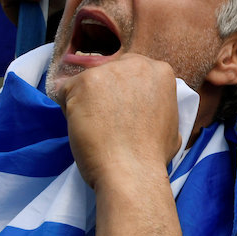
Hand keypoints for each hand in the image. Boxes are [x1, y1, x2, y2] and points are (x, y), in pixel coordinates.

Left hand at [55, 54, 181, 189]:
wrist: (132, 171)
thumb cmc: (152, 155)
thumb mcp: (171, 123)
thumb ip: (158, 107)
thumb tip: (148, 111)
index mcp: (160, 72)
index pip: (131, 71)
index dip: (123, 91)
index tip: (119, 110)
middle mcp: (137, 64)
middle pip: (109, 71)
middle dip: (105, 91)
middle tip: (104, 119)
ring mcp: (110, 71)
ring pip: (87, 81)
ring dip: (86, 101)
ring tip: (93, 127)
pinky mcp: (85, 82)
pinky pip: (65, 91)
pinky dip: (68, 109)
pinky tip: (81, 127)